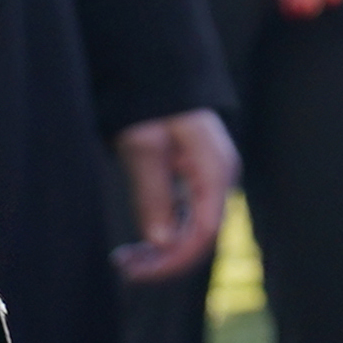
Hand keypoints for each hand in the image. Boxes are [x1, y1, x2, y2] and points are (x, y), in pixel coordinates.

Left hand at [110, 108, 239, 285]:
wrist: (153, 71)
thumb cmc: (147, 102)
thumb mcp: (142, 145)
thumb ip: (153, 194)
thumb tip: (162, 242)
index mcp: (215, 169)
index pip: (203, 232)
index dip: (172, 260)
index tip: (134, 271)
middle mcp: (220, 178)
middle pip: (200, 237)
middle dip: (163, 259)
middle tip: (122, 267)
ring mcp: (211, 180)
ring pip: (193, 232)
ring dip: (161, 252)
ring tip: (125, 260)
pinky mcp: (197, 181)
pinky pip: (187, 219)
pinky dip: (163, 236)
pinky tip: (139, 246)